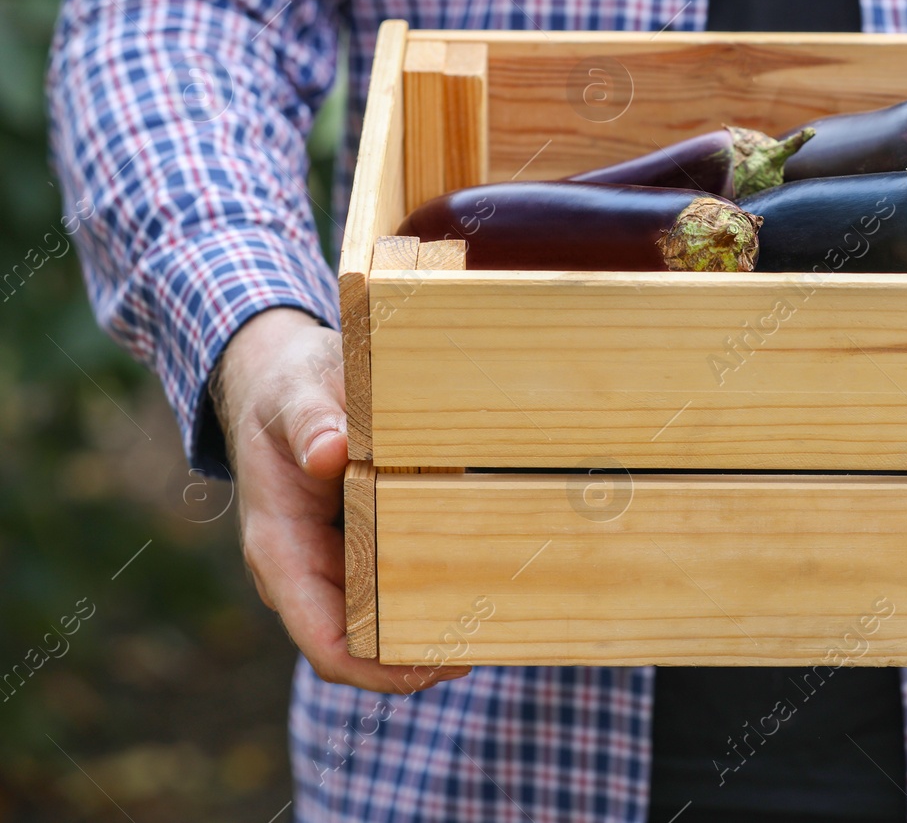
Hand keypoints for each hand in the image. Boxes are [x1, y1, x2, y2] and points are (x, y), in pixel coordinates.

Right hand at [212, 307, 468, 692]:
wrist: (277, 376)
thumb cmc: (284, 388)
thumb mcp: (295, 394)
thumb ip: (311, 422)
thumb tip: (331, 452)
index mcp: (280, 551)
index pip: (325, 642)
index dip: (379, 669)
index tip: (439, 666)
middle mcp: (304, 569)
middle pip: (361, 644)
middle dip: (417, 656)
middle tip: (485, 644)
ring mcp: (331, 560)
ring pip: (380, 619)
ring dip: (428, 626)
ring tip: (491, 623)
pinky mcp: (358, 541)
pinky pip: (392, 581)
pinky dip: (429, 588)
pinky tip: (477, 580)